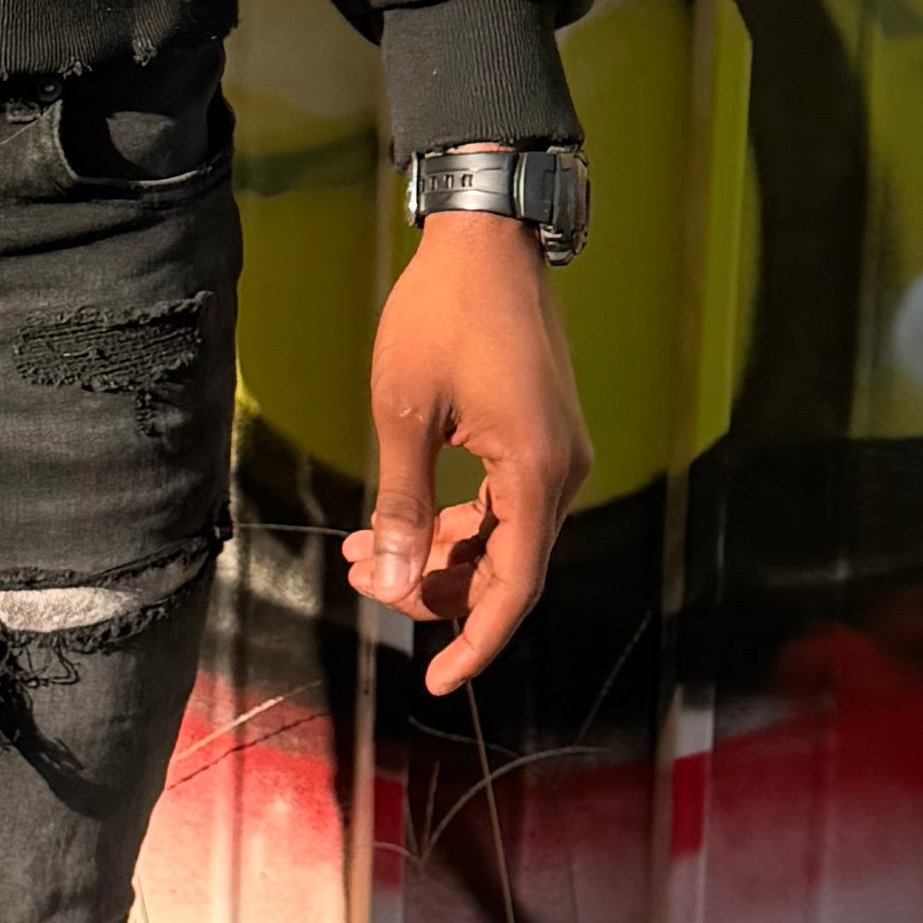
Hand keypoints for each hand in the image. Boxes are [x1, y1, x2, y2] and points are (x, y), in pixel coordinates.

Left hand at [344, 211, 588, 692]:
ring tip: (363, 551)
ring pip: (501, 539)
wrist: (486, 240)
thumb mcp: (403, 412)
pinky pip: (503, 504)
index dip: (473, 641)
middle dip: (433, 588)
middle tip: (363, 580)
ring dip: (437, 553)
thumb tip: (390, 578)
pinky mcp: (541, 437)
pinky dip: (454, 520)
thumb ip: (401, 503)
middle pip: (505, 569)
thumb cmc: (440, 316)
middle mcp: (560, 471)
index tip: (435, 682)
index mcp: (534, 471)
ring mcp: (555, 453)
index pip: (513, 588)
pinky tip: (395, 519)